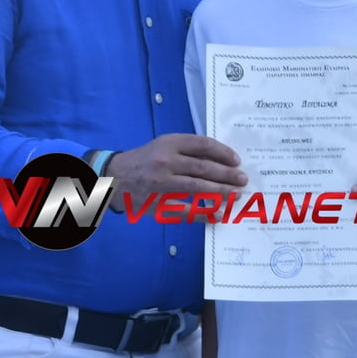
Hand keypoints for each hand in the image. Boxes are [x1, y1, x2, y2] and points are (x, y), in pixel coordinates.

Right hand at [106, 134, 245, 206]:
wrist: (113, 177)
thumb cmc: (144, 160)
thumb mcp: (162, 146)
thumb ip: (187, 150)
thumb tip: (220, 160)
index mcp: (168, 143)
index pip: (202, 145)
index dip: (223, 153)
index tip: (236, 161)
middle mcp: (166, 161)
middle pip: (204, 168)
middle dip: (227, 175)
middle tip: (242, 180)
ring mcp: (162, 184)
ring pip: (198, 188)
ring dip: (221, 192)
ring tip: (236, 194)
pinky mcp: (158, 204)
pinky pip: (186, 210)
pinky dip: (205, 213)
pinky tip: (219, 214)